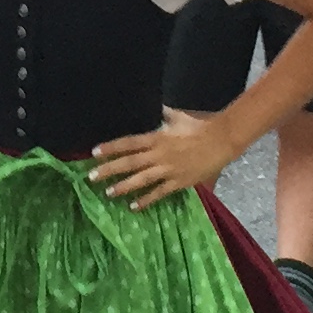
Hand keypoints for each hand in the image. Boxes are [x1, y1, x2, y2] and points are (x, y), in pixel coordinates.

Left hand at [88, 108, 238, 207]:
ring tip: (108, 193)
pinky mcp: (178, 182)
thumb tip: (155, 106)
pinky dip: (146, 200)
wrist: (221, 141)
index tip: (94, 152)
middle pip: (129, 163)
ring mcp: (168, 170)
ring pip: (141, 180)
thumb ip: (163, 113)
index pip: (128, 143)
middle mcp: (159, 155)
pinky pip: (159, 193)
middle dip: (109, 169)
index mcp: (157, 137)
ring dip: (123, 186)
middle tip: (91, 176)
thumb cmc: (199, 127)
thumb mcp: (177, 117)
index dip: (111, 147)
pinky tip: (133, 207)